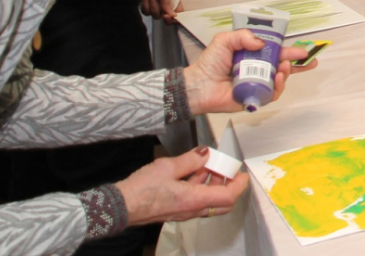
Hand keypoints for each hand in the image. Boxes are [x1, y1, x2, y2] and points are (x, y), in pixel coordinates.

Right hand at [118, 148, 247, 225]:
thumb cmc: (142, 189)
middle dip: (227, 185)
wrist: (121, 206)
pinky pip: (194, 200)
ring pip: (207, 201)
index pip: (227, 197)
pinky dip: (199, 187)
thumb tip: (206, 153)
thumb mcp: (168, 167)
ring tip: (208, 165)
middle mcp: (191, 209)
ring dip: (212, 184)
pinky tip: (192, 172)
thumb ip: (190, 160)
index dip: (239, 185)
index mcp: (194, 200)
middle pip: (220, 203)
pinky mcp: (174, 209)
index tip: (243, 174)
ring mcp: (182, 211)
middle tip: (226, 169)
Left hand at [141, 0, 181, 23]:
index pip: (178, 14)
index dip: (174, 18)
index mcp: (175, 0)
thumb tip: (173, 15)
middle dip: (162, 14)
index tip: (168, 16)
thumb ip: (168, 4)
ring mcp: (156, 6)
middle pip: (166, 18)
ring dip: (152, 6)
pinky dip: (145, 5)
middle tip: (162, 12)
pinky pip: (146, 13)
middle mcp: (166, 5)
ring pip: (155, 15)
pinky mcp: (147, 6)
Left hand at [183, 30, 316, 115]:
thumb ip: (244, 36)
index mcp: (252, 56)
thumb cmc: (210, 62)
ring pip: (280, 81)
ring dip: (286, 73)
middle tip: (307, 60)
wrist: (198, 85)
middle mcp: (258, 70)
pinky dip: (277, 87)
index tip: (304, 49)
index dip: (290, 50)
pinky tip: (277, 79)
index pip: (275, 52)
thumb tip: (262, 44)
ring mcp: (258, 85)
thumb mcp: (225, 40)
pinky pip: (272, 95)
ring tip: (284, 67)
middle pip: (282, 67)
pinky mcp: (255, 98)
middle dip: (298, 64)